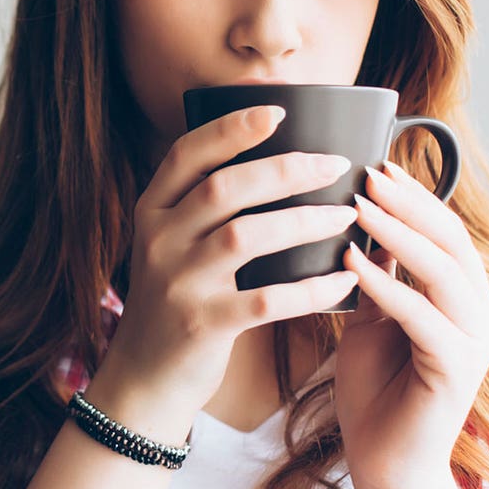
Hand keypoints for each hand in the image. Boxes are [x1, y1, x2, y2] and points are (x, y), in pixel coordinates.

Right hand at [89, 105, 362, 433]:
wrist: (144, 378)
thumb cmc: (173, 303)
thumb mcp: (169, 247)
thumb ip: (200, 208)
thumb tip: (276, 162)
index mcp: (151, 213)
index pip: (186, 154)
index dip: (231, 128)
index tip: (277, 110)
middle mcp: (158, 242)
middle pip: (224, 188)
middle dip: (285, 168)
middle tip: (333, 163)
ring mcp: (178, 284)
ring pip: (245, 237)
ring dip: (303, 221)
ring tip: (345, 216)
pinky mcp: (202, 325)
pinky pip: (265, 301)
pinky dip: (309, 289)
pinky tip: (342, 281)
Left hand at [335, 161, 488, 488]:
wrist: (382, 463)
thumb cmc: (376, 393)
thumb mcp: (371, 323)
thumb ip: (376, 280)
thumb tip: (357, 227)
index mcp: (462, 298)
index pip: (443, 233)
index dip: (412, 198)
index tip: (374, 165)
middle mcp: (478, 313)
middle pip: (449, 241)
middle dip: (408, 204)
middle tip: (368, 172)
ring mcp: (474, 340)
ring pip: (442, 272)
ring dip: (397, 235)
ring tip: (357, 206)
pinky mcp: (458, 368)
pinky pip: (421, 316)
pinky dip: (388, 286)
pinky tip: (353, 262)